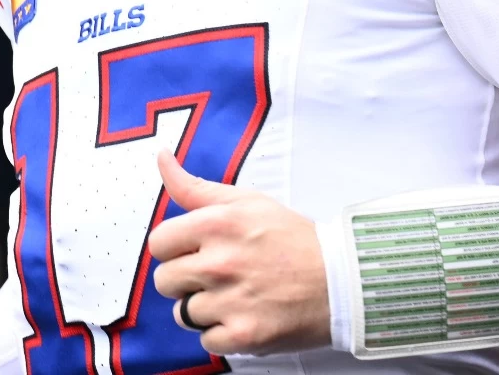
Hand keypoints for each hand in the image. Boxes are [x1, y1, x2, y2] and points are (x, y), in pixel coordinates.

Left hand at [147, 151, 330, 355]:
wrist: (340, 280)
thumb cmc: (293, 239)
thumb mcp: (246, 202)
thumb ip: (196, 187)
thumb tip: (162, 158)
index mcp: (217, 224)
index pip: (158, 243)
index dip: (175, 248)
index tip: (195, 251)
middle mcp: (219, 263)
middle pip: (164, 280)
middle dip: (185, 279)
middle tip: (218, 275)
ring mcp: (230, 302)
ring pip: (183, 313)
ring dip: (205, 308)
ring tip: (235, 296)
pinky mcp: (242, 335)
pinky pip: (206, 340)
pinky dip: (223, 333)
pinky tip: (245, 315)